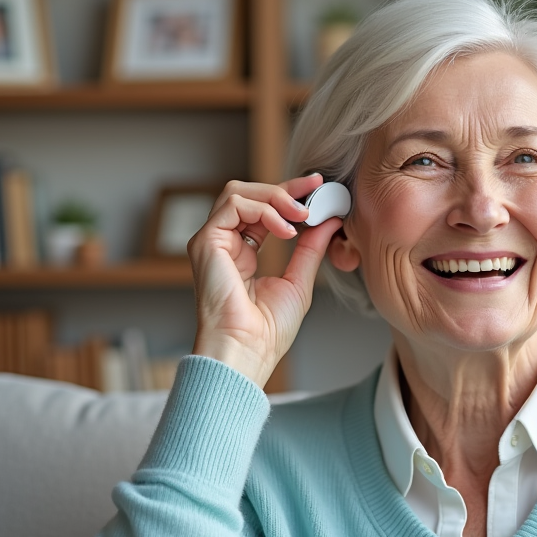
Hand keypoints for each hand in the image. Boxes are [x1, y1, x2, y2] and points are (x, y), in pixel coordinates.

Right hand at [187, 174, 341, 386]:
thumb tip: (330, 220)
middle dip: (284, 188)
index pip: (263, 209)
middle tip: (314, 191)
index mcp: (243, 252)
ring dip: (275, 197)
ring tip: (300, 215)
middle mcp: (224, 243)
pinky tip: (286, 230)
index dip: (289, 193)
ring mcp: (212, 241)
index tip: (317, 186)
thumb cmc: (267, 330)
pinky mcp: (206, 241)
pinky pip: (234, 205)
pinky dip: (265, 210)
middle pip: (248, 194)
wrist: (248, 351)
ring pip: (238, 192)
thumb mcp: (299, 280)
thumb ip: (311, 248)